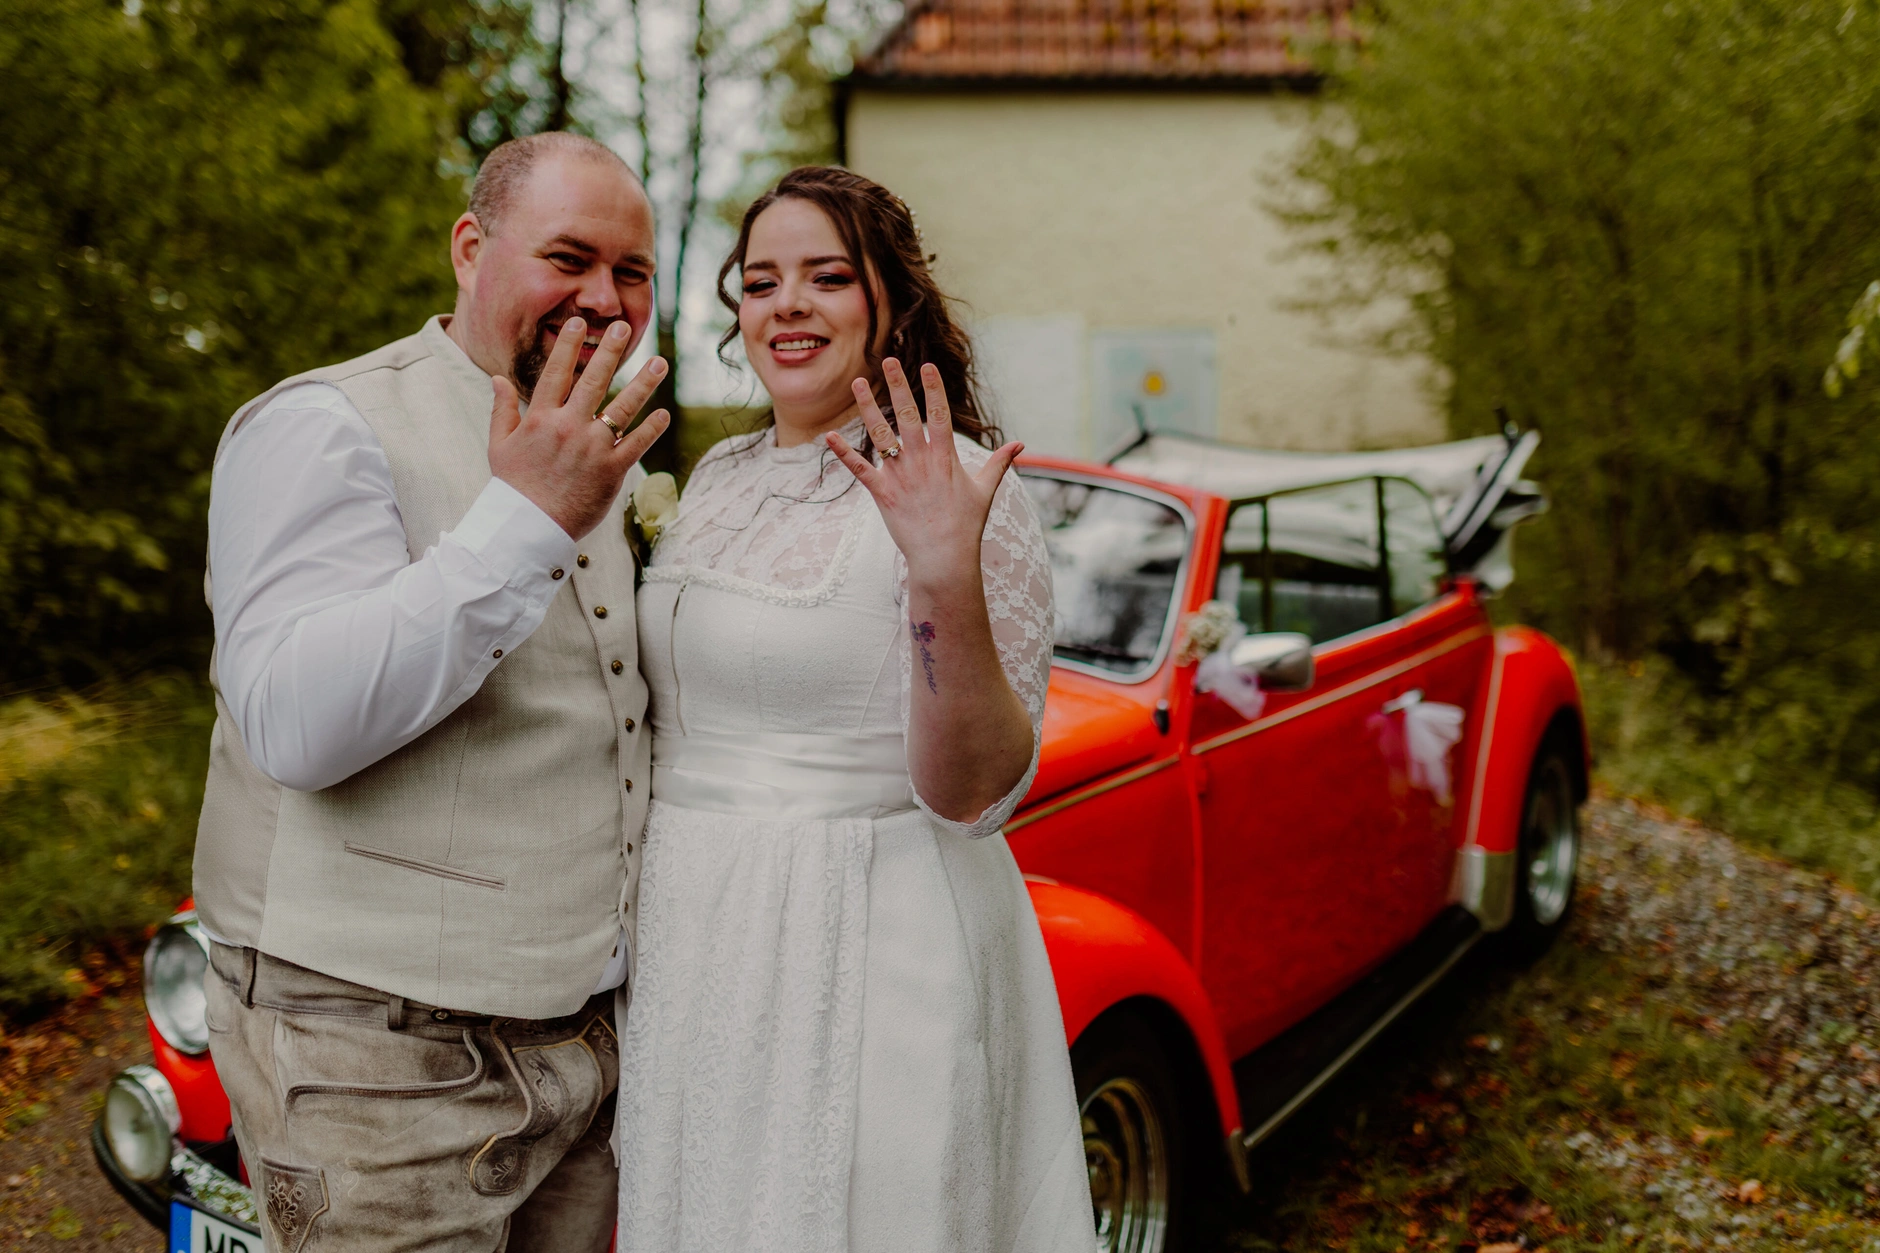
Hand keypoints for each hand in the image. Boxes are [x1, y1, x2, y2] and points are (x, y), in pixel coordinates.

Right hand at [488, 316, 669, 540]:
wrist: (528, 527)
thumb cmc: (513, 487)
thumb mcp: (499, 445)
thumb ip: (502, 410)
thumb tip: (497, 379)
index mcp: (541, 418)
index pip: (557, 373)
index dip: (569, 346)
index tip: (581, 323)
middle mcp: (568, 427)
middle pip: (593, 381)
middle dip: (611, 352)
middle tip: (624, 328)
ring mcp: (592, 448)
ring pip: (623, 408)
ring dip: (644, 383)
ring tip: (660, 362)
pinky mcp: (611, 470)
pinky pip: (637, 444)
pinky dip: (651, 429)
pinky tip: (663, 413)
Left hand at [825, 358, 1021, 588]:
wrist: (944, 558)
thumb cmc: (966, 524)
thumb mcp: (985, 490)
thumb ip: (999, 463)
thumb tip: (1020, 445)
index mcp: (945, 457)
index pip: (938, 414)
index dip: (932, 388)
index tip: (925, 365)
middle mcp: (921, 461)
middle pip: (908, 416)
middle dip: (897, 386)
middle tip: (889, 360)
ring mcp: (900, 476)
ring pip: (881, 435)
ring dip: (868, 408)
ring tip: (857, 383)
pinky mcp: (882, 494)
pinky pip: (860, 470)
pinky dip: (844, 454)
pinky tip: (830, 435)